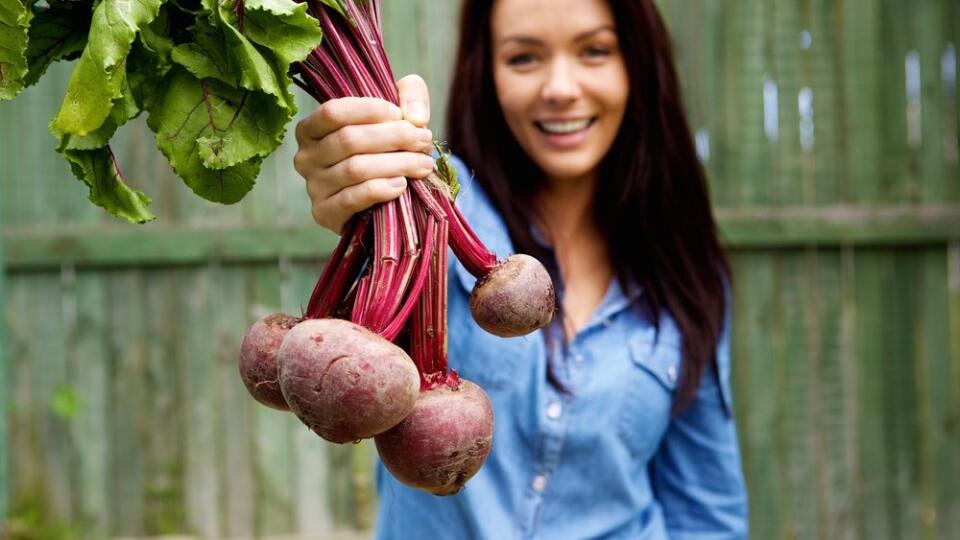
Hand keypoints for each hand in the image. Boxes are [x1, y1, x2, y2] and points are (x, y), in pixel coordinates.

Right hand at [294, 74, 433, 232]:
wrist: (381, 199)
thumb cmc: (385, 148)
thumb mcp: (397, 112)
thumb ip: (410, 95)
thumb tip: (415, 117)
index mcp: (312, 129)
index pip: (333, 112)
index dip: (369, 110)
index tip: (400, 115)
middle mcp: (305, 157)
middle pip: (349, 140)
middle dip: (393, 137)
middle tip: (423, 140)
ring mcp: (313, 187)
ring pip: (355, 169)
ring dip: (396, 164)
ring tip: (423, 164)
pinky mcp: (325, 213)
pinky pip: (352, 199)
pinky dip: (380, 190)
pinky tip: (401, 185)